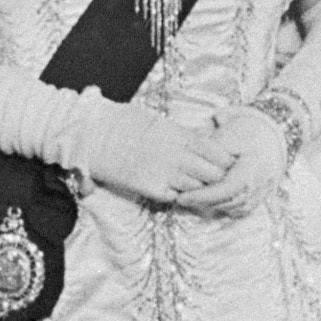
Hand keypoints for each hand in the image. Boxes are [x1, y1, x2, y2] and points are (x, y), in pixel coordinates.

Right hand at [79, 107, 241, 210]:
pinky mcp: (151, 188)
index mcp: (180, 136)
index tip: (223, 163)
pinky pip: (176, 197)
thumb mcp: (161, 123)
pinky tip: (173, 189)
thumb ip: (183, 134)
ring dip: (197, 188)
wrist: (97, 135)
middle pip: (213, 173)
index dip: (223, 160)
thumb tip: (203, 140)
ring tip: (191, 185)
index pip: (217, 152)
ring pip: (197, 188)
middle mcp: (177, 155)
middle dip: (216, 177)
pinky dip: (179, 196)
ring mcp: (165, 173)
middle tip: (212, 178)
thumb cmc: (126, 124)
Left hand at [168, 109, 290, 218]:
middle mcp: (260, 184)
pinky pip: (242, 209)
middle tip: (182, 199)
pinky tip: (212, 202)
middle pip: (229, 202)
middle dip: (204, 203)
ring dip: (214, 206)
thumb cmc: (248, 132)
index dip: (203, 196)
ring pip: (235, 208)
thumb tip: (189, 154)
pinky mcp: (261, 197)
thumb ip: (210, 146)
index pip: (225, 189)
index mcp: (253, 167)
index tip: (182, 196)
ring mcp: (263, 192)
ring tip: (195, 199)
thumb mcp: (229, 133)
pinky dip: (226, 208)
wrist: (272, 136)